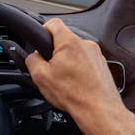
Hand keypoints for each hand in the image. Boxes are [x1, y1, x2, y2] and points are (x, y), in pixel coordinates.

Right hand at [26, 18, 134, 134]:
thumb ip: (32, 60)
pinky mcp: (102, 65)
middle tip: (50, 68)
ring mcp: (96, 55)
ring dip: (68, 62)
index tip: (39, 41)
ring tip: (64, 80)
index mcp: (69, 42)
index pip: (53, 23)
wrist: (98, 110)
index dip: (42, 30)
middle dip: (54, 52)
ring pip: (75, 52)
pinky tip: (75, 85)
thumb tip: (32, 56)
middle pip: (64, 39)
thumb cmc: (74, 95)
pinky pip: (86, 62)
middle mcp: (86, 44)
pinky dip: (79, 70)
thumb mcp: (40, 77)